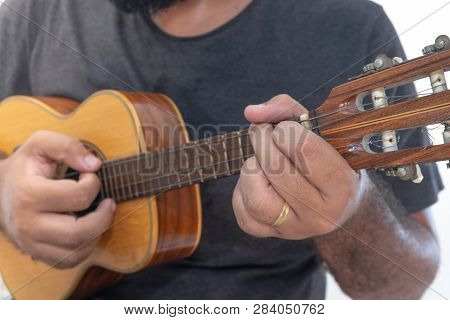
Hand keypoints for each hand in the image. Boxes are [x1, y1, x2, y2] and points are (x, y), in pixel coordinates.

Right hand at [0, 131, 115, 267]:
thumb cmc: (25, 167)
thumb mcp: (40, 144)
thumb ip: (67, 147)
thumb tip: (94, 164)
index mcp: (28, 195)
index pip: (78, 197)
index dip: (94, 183)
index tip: (89, 176)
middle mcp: (27, 224)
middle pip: (78, 232)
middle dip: (103, 217)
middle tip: (108, 203)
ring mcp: (31, 243)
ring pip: (76, 252)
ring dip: (97, 234)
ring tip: (99, 216)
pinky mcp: (37, 254)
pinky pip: (69, 261)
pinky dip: (86, 248)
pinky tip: (88, 230)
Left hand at [232, 94, 364, 239]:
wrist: (335, 204)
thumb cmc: (325, 159)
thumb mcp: (319, 130)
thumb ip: (286, 110)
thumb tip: (251, 112)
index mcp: (342, 186)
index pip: (304, 148)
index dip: (286, 130)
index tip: (285, 127)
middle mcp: (321, 214)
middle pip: (275, 169)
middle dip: (262, 141)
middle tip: (263, 132)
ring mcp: (295, 229)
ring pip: (257, 197)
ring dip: (251, 168)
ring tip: (260, 159)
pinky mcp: (271, 235)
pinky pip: (243, 212)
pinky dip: (242, 190)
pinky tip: (256, 180)